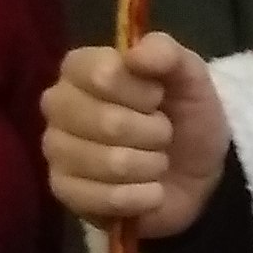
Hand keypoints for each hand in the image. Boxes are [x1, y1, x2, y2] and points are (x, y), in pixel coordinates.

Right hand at [42, 32, 228, 241]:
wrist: (196, 173)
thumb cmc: (183, 117)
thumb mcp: (190, 77)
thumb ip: (167, 53)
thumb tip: (136, 54)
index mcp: (80, 67)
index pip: (103, 75)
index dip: (143, 92)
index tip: (158, 98)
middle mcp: (58, 104)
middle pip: (108, 123)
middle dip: (154, 133)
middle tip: (162, 134)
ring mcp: (56, 149)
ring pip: (111, 163)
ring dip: (151, 166)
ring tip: (156, 162)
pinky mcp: (64, 191)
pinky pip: (104, 198)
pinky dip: (142, 198)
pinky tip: (150, 192)